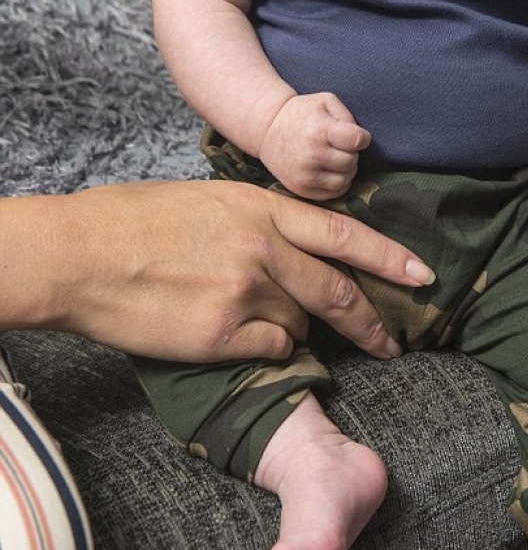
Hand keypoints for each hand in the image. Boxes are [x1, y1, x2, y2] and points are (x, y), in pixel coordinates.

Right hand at [2, 180, 433, 361]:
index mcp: (262, 207)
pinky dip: (264, 349)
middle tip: (391, 343)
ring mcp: (247, 291)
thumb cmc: (135, 219)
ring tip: (252, 321)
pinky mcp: (224, 334)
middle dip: (371, 322)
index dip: (389, 257)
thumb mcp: (209, 199)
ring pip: (300, 324)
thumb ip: (256, 219)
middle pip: (338, 290)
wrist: (84, 253)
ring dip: (293, 329)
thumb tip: (286, 241)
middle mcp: (264, 247)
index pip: (344, 232)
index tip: (422, 274)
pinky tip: (233, 337)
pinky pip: (270, 349)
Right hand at [262, 92, 371, 200]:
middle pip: (351, 161)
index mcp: (319, 130)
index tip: (355, 135)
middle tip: (339, 146)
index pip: (356, 140)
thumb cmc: (301, 113)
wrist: (267, 130)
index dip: (362, 137)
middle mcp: (311, 155)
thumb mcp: (324, 101)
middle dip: (351, 153)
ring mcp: (305, 175)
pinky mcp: (301, 189)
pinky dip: (337, 183)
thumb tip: (361, 140)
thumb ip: (347, 116)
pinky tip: (329, 170)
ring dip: (346, 170)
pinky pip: (333, 193)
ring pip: (345, 180)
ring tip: (335, 158)